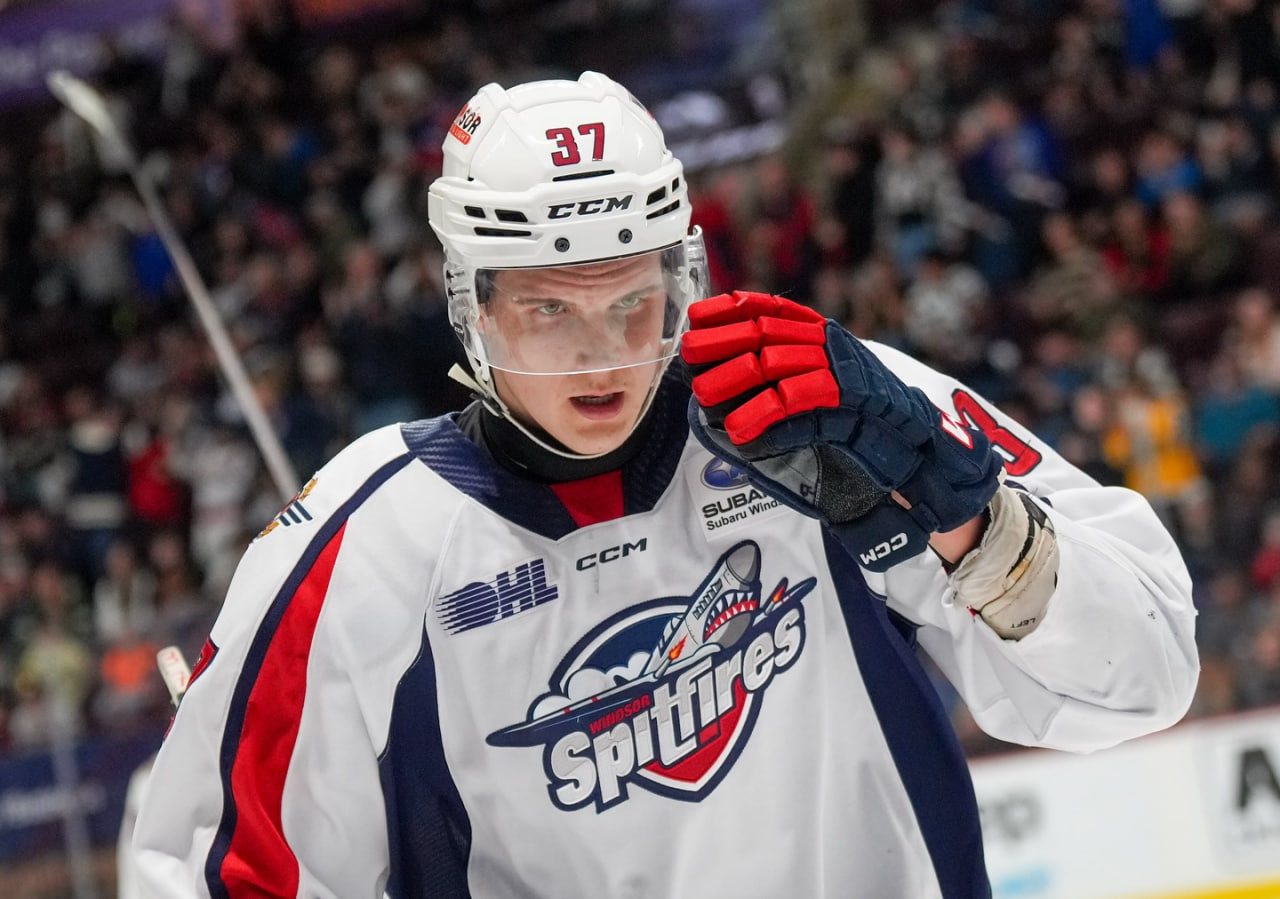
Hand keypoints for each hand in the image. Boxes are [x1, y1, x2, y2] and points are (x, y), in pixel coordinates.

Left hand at [681, 291, 1001, 570]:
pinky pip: (797, 399)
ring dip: (735, 377)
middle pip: (765, 331)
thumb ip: (781, 382)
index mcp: (822, 336)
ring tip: (704, 395)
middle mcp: (830, 344)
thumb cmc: (861, 426)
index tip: (696, 316)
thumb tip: (723, 383)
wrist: (917, 448)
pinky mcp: (851, 398)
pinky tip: (739, 429)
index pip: (772, 309)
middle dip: (722, 340)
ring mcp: (842, 368)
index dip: (731, 309)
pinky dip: (763, 414)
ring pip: (776, 362)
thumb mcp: (816, 393)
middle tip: (687, 353)